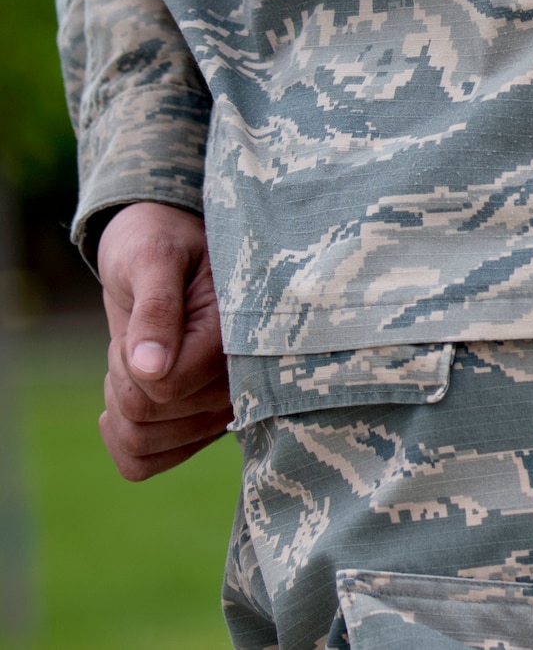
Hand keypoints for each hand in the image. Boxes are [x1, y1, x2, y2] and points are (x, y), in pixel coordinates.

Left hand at [96, 202, 230, 480]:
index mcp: (240, 336)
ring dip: (122, 402)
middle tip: (140, 329)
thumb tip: (151, 369)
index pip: (168, 390)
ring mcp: (223, 406)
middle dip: (123, 377)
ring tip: (139, 355)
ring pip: (144, 446)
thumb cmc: (161, 240)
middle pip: (151, 421)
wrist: (163, 246)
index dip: (132, 362)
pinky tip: (126, 392)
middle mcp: (241, 379)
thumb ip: (155, 309)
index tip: (144, 315)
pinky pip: (143, 463)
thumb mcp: (152, 257)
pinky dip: (119, 436)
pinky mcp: (200, 423)